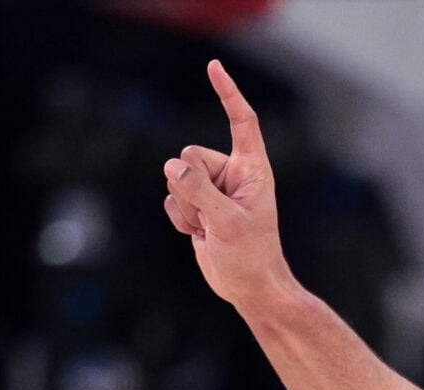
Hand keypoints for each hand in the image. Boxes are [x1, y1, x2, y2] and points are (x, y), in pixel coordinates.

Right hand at [162, 61, 292, 311]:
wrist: (249, 288)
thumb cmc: (251, 257)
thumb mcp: (226, 222)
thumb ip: (198, 190)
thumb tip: (171, 165)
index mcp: (252, 168)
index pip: (240, 121)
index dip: (228, 93)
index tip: (213, 67)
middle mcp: (232, 173)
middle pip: (190, 155)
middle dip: (190, 185)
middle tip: (211, 215)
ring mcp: (213, 190)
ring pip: (176, 177)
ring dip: (185, 207)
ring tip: (209, 228)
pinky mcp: (198, 207)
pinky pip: (172, 199)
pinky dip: (180, 219)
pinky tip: (200, 235)